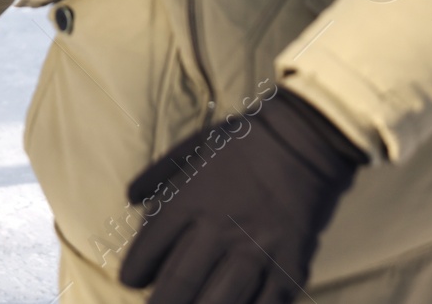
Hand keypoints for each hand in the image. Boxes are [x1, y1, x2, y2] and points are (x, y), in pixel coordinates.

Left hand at [119, 88, 365, 303]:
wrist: (302, 143)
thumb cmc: (240, 145)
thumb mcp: (190, 149)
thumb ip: (157, 175)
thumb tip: (129, 198)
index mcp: (191, 201)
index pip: (151, 247)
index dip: (135, 271)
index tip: (131, 281)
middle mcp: (220, 230)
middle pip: (180, 282)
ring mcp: (257, 252)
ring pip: (219, 301)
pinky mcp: (290, 268)